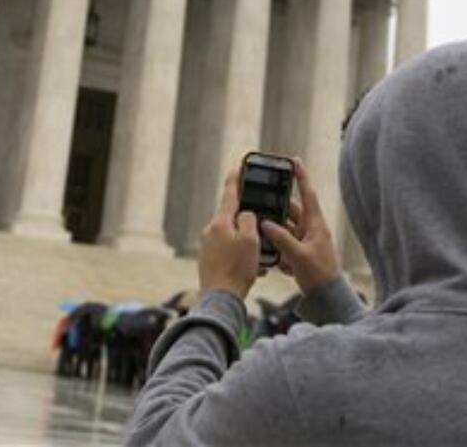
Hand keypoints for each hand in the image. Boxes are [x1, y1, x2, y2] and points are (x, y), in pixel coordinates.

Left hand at [198, 169, 260, 299]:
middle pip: (232, 218)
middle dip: (248, 224)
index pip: (229, 195)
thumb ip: (249, 221)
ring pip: (232, 237)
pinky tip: (252, 269)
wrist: (220, 299)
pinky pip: (227, 251)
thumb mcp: (251, 241)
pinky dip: (240, 256)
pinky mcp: (208, 259)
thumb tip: (245, 215)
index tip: (237, 167)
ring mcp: (207, 246)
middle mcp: (210, 231)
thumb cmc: (237, 269)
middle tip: (260, 231)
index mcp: (220, 222)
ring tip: (259, 259)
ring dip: (247, 244)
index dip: (236, 180)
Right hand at [259, 158, 339, 293]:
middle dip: (276, 209)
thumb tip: (266, 224)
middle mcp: (311, 229)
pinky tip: (273, 258)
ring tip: (262, 234)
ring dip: (274, 232)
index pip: (307, 194)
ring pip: (284, 228)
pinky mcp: (300, 253)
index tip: (294, 160)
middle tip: (261, 203)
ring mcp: (305, 241)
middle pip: (290, 211)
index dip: (301, 177)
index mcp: (315, 224)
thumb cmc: (319, 275)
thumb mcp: (299, 256)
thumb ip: (281, 239)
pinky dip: (277, 248)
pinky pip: (284, 244)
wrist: (326, 298)